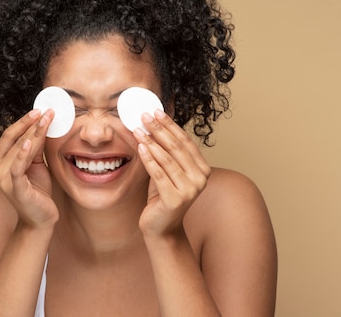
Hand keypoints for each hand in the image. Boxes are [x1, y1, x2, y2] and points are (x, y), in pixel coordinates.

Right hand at [0, 109, 58, 228]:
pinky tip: (30, 141)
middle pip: (15, 140)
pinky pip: (17, 167)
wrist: (41, 219)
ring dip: (34, 133)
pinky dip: (23, 153)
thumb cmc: (37, 191)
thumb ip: (34, 148)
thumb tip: (41, 125)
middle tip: (47, 111)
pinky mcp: (14, 188)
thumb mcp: (36, 164)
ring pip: (19, 149)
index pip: (10, 136)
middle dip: (32, 124)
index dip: (24, 122)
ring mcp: (2, 179)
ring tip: (46, 120)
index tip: (40, 110)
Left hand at [134, 110, 211, 236]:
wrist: (161, 228)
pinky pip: (159, 173)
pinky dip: (149, 158)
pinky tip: (140, 147)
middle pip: (176, 147)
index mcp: (203, 169)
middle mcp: (200, 178)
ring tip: (138, 129)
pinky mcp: (175, 199)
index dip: (170, 125)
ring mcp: (189, 190)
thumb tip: (153, 124)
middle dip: (159, 129)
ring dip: (151, 141)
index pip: (185, 141)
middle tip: (144, 116)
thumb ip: (166, 152)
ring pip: (167, 159)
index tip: (155, 112)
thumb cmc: (163, 196)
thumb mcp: (168, 171)